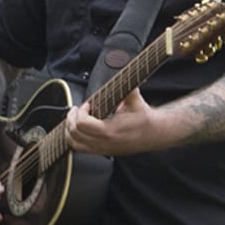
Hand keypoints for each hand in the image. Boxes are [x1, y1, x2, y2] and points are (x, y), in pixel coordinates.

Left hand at [60, 89, 177, 156]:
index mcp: (110, 131)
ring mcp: (102, 149)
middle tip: (77, 110)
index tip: (88, 104)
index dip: (82, 111)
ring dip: (70, 130)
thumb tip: (124, 73)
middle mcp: (104, 142)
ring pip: (74, 143)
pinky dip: (74, 139)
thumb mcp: (135, 101)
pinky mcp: (103, 151)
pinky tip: (77, 131)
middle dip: (72, 119)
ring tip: (74, 120)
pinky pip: (79, 149)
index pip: (83, 123)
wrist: (154, 133)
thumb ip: (127, 88)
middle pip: (75, 133)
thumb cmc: (145, 119)